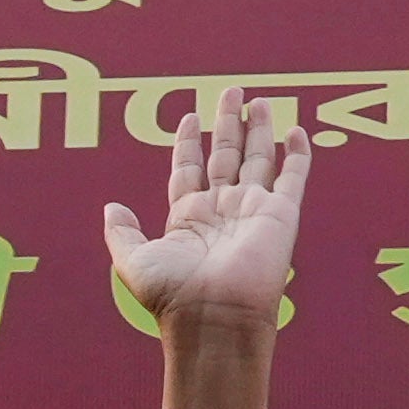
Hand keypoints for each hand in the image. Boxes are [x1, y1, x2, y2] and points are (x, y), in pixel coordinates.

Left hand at [106, 91, 309, 328]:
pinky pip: (292, 177)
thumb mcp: (133, 261)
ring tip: (257, 99)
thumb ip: (121, 233)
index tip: (190, 117)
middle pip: (225, 155)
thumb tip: (111, 207)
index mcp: (188, 217)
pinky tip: (296, 130)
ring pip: (258, 159)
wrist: (214, 317)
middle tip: (231, 91)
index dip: (189, 143)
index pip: (190, 169)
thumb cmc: (173, 295)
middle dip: (227, 123)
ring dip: (258, 128)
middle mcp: (222, 210)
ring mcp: (252, 210)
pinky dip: (296, 154)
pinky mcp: (280, 214)